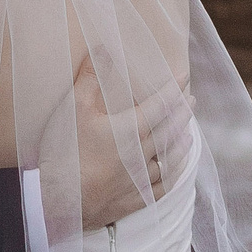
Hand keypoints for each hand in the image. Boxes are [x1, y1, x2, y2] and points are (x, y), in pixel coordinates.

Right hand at [70, 59, 193, 231]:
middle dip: (182, 113)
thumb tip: (105, 49)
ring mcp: (140, 179)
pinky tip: (174, 172)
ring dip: (181, 143)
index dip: (174, 88)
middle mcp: (142, 153)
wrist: (60, 203)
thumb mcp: (74, 108)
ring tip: (188, 133)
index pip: (160, 103)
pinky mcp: (134, 200)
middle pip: (170, 129)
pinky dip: (172, 176)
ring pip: (170, 159)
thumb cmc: (66, 152)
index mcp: (131, 129)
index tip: (185, 76)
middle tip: (191, 101)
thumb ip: (92, 77)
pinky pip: (162, 187)